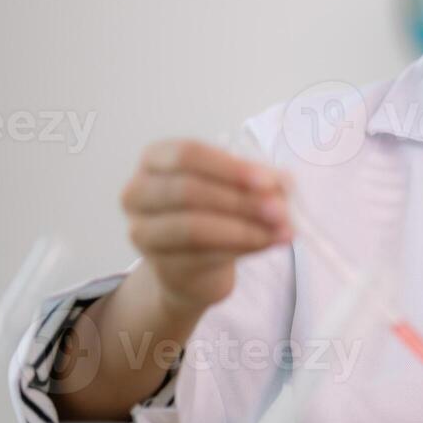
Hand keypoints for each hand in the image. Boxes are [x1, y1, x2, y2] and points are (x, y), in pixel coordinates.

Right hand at [120, 139, 290, 317]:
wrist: (193, 267)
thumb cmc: (214, 213)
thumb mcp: (236, 188)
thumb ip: (258, 182)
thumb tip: (284, 183)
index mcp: (155, 160)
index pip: (187, 154)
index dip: (230, 167)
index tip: (268, 180)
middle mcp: (137, 193)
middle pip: (188, 190)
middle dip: (240, 200)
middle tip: (281, 210)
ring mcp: (143, 232)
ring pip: (193, 227)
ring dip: (244, 228)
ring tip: (282, 230)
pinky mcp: (162, 266)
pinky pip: (203, 256)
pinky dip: (243, 248)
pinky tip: (269, 243)